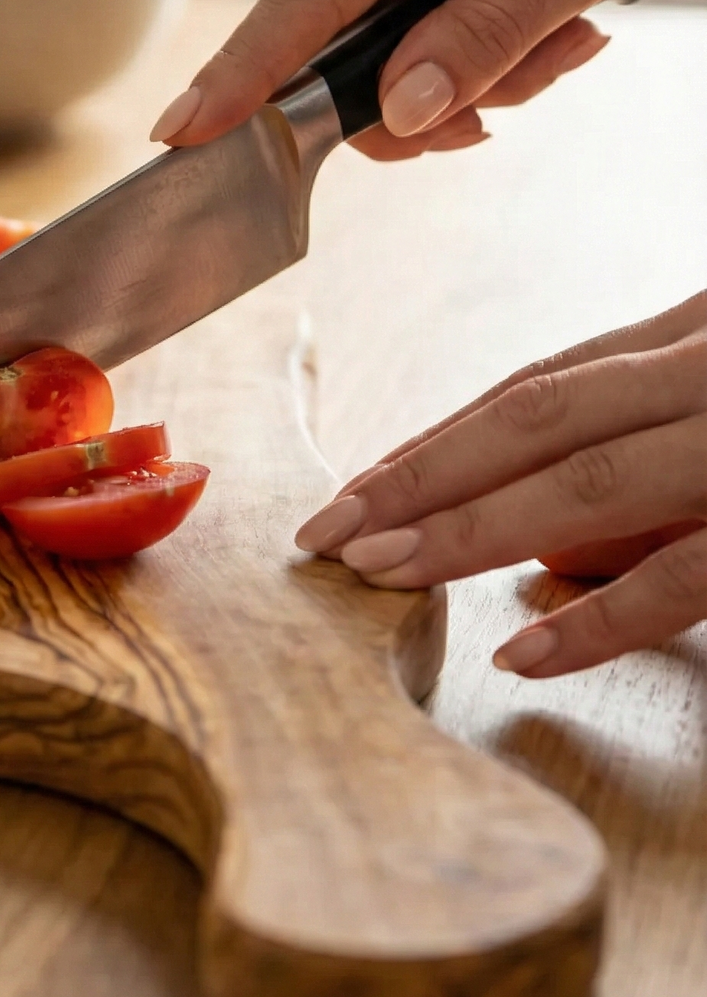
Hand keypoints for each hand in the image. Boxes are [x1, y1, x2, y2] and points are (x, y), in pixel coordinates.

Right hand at [150, 0, 706, 159]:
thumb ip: (488, 35)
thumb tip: (401, 109)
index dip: (240, 75)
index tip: (183, 130)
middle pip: (332, 28)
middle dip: (408, 93)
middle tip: (511, 97)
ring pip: (367, 18)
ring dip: (451, 59)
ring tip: (554, 39)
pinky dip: (446, 23)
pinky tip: (520, 12)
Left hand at [293, 292, 706, 677]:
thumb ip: (636, 467)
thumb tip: (547, 548)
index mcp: (683, 340)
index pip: (530, 393)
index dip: (433, 445)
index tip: (351, 493)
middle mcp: (702, 369)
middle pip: (530, 423)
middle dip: (417, 480)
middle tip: (326, 533)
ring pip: (585, 481)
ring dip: (468, 530)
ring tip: (377, 571)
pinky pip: (684, 576)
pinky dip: (598, 620)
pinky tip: (519, 655)